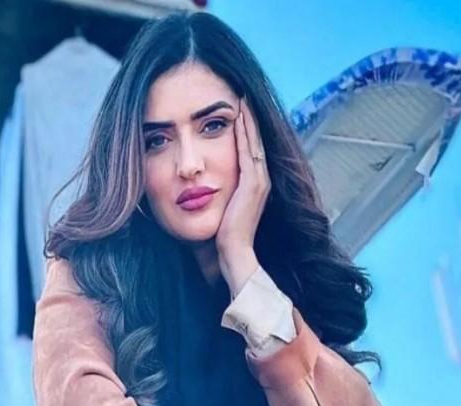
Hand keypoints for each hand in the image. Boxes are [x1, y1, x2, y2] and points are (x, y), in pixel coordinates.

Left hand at [216, 97, 269, 293]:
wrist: (232, 255)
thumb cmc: (221, 238)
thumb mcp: (220, 209)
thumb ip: (217, 195)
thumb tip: (199, 186)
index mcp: (254, 186)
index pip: (250, 150)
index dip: (245, 130)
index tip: (237, 110)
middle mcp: (261, 181)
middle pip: (255, 142)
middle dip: (249, 119)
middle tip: (242, 95)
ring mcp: (260, 182)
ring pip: (254, 142)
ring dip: (249, 120)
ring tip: (242, 100)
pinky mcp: (254, 185)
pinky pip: (249, 151)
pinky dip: (246, 132)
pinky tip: (239, 117)